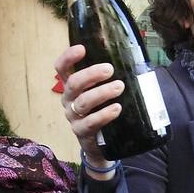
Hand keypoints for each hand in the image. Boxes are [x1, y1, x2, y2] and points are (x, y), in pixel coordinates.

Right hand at [55, 44, 123, 177]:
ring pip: (82, 102)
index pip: (62, 68)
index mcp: (72, 86)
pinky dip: (104, 114)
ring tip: (119, 87)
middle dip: (91, 74)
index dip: (68, 57)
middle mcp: (68, 99)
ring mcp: (72, 116)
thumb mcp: (102, 92)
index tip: (82, 48)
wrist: (100, 144)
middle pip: (73, 83)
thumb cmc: (102, 110)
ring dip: (101, 92)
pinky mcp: (81, 132)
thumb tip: (132, 59)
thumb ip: (107, 78)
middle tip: (110, 69)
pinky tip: (117, 108)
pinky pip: (90, 122)